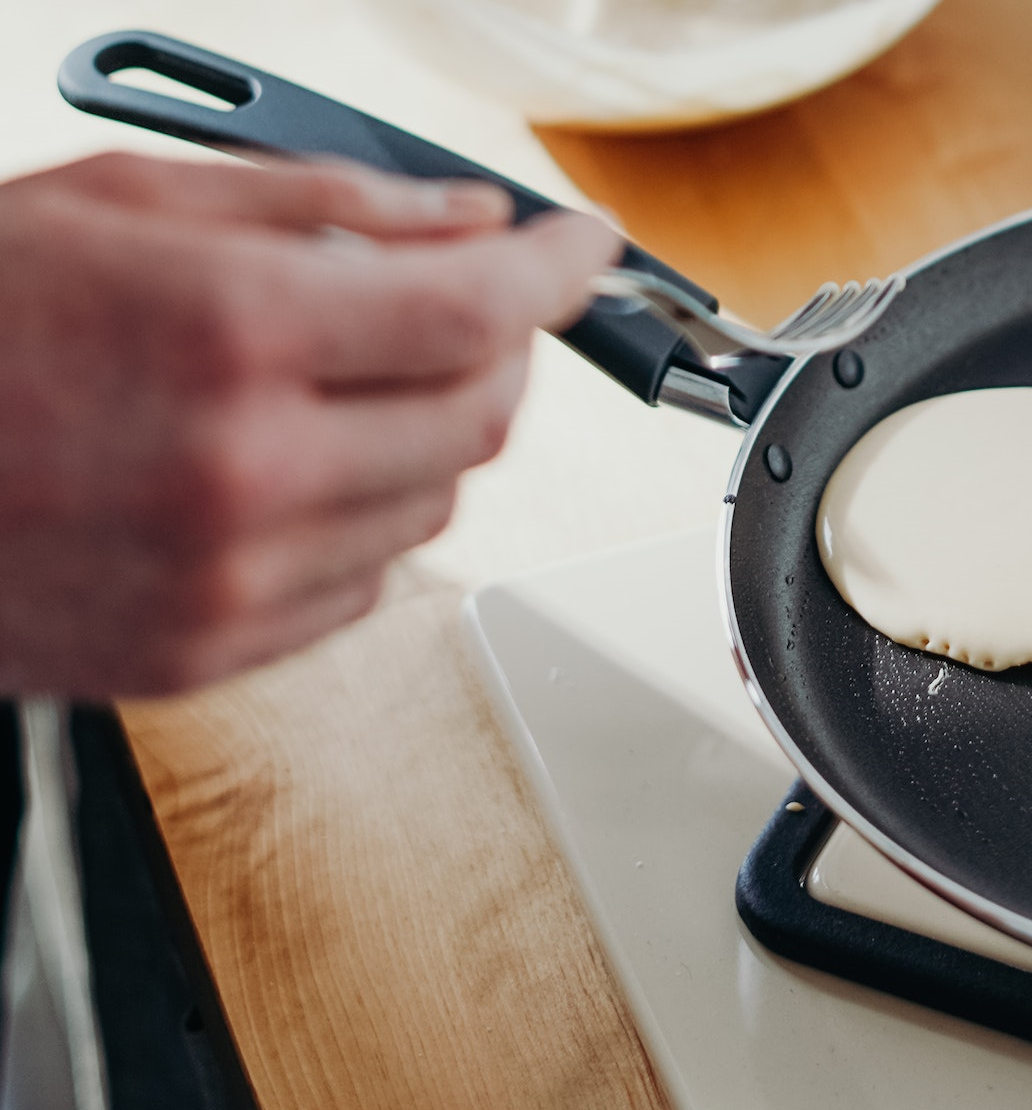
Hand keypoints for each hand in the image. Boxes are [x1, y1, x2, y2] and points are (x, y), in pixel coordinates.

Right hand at [0, 152, 619, 696]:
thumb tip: (462, 220)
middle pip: (481, 419)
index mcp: (226, 334)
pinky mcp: (211, 652)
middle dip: (499, 351)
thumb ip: (319, 208)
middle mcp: (246, 471)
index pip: (477, 311)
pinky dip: (368, 518)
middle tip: (467, 307)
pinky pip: (369, 584)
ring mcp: (232, 579)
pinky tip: (293, 469)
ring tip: (341, 383)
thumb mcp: (115, 202)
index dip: (555, 271)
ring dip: (429, 436)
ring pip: (437, 507)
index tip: (584, 250)